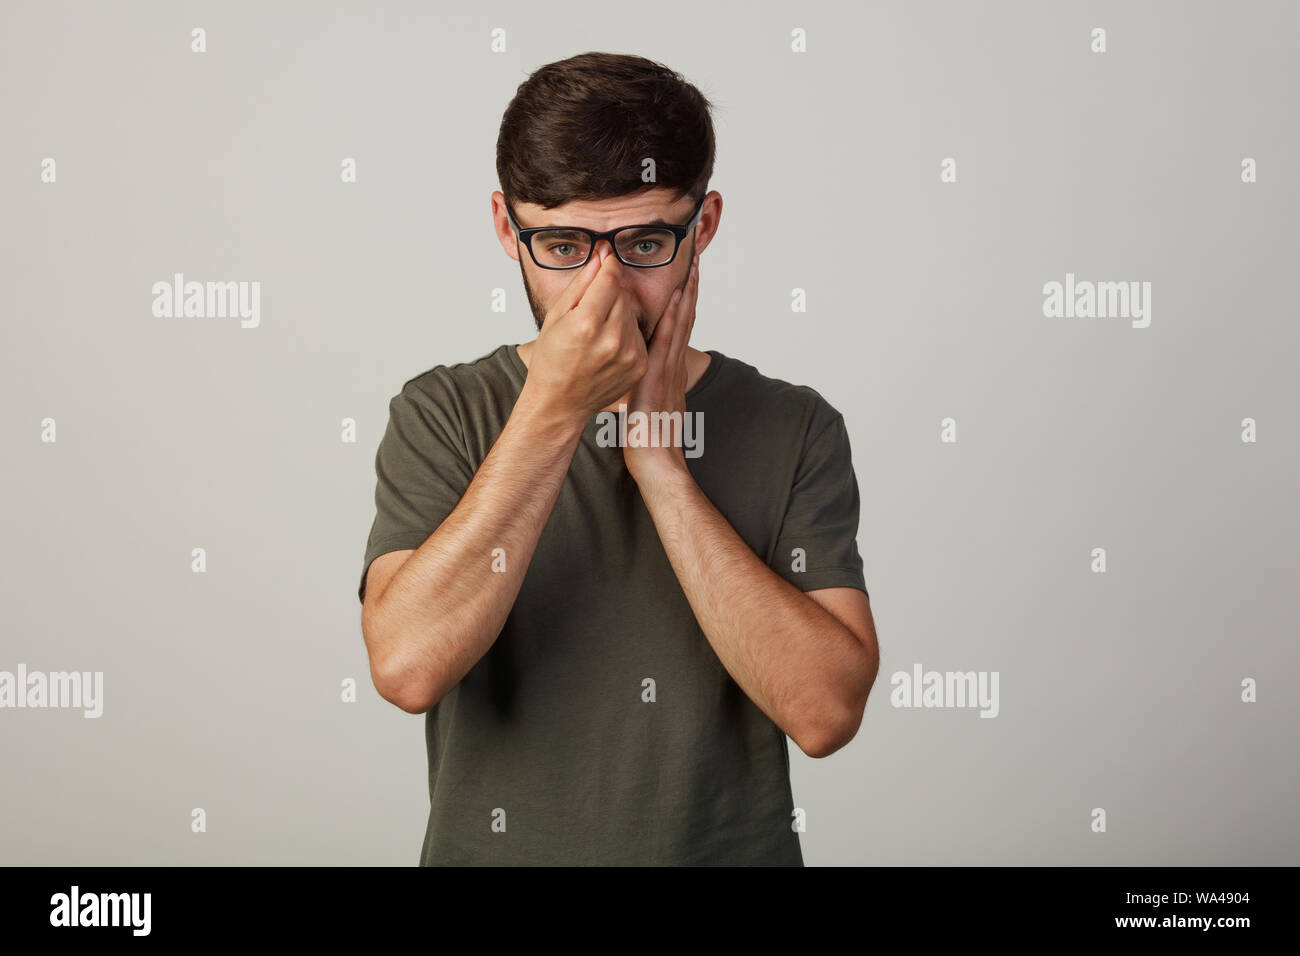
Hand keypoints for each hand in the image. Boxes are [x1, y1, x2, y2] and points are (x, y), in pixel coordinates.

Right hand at [520, 248, 646, 423]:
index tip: (606, 256)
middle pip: (623, 294)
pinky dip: (626, 332)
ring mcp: (629, 355)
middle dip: (611, 290)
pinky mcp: (640, 365)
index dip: (609, 264)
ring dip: (619, 312)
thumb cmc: (552, 360)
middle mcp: (612, 340)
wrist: (560, 402)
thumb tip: (601, 256)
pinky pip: (638, 334)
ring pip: (632, 313)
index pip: (611, 278)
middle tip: (593, 302)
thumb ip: (582, 284)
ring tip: (597, 328)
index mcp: (586, 324)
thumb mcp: (556, 316)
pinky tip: (607, 343)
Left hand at [623, 250, 699, 483]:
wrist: (655, 461)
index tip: (688, 277)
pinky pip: (667, 342)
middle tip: (695, 261)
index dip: (685, 301)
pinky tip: (676, 300)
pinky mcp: (660, 376)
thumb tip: (642, 374)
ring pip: (681, 325)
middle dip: (691, 289)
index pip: (680, 328)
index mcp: (670, 369)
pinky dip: (674, 319)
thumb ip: (649, 386)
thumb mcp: (650, 405)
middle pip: (686, 319)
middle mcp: (674, 366)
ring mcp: (669, 370)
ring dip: (687, 294)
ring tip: (691, 268)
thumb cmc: (648, 438)